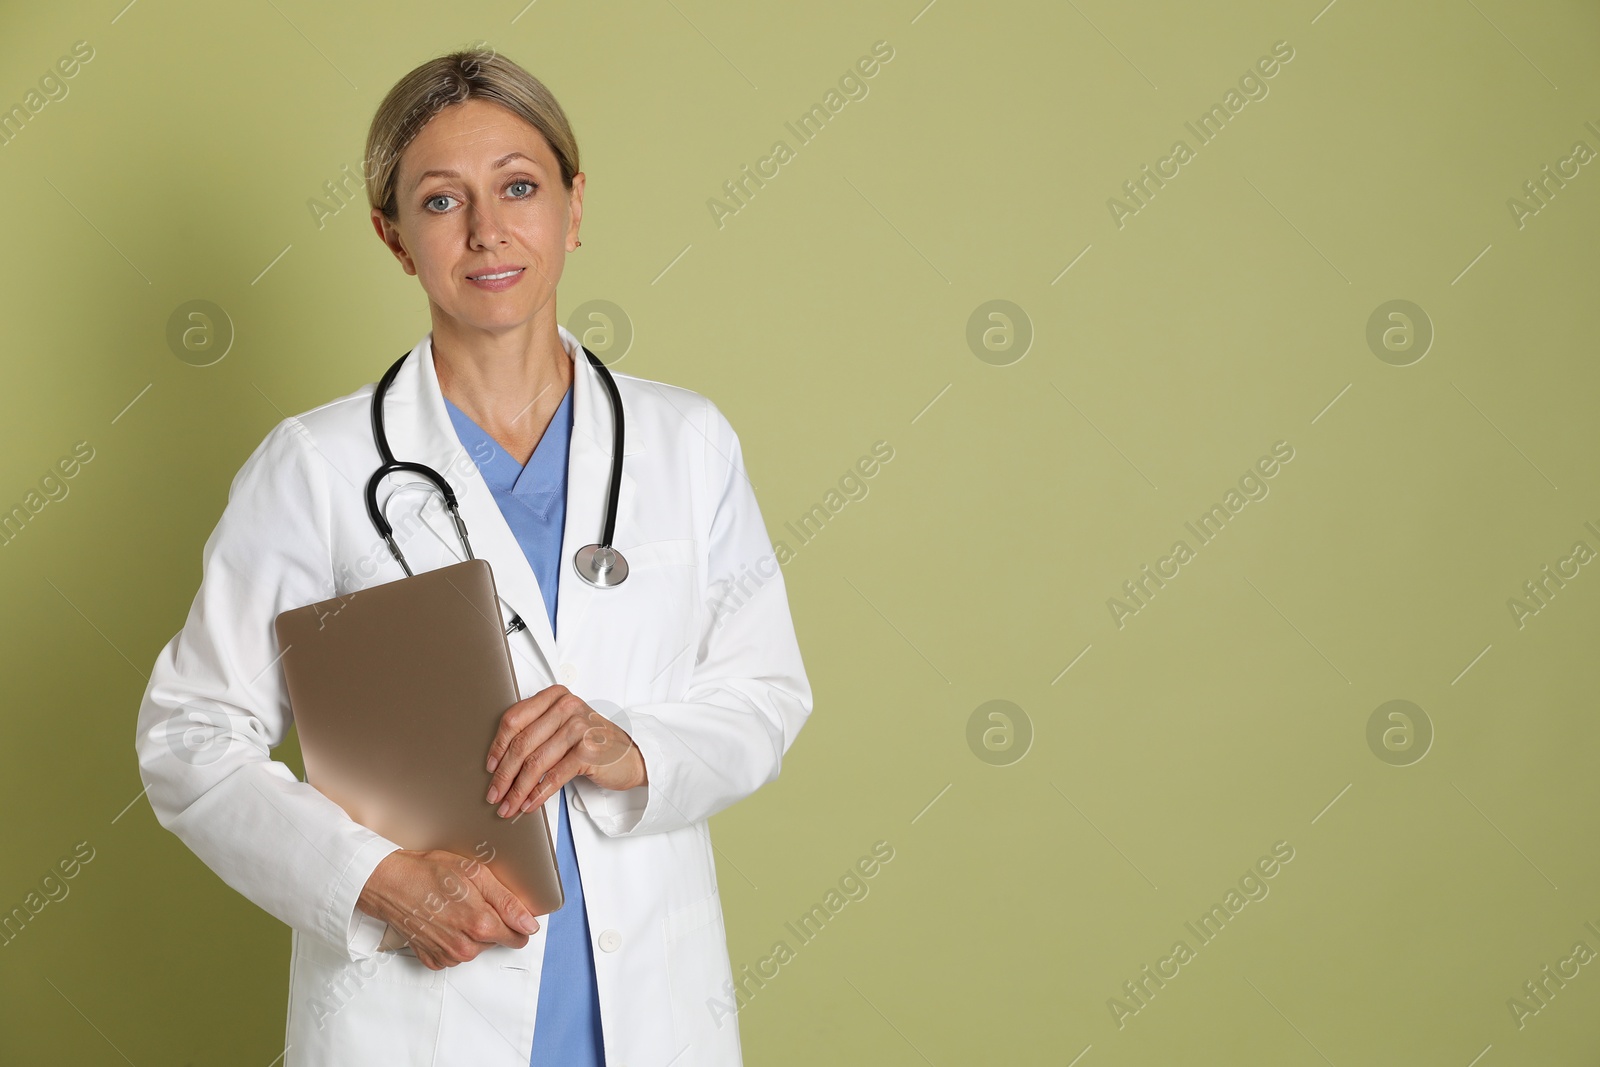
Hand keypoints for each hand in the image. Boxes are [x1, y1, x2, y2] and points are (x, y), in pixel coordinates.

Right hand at [355, 849, 537, 969]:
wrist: (390, 884)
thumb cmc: (429, 873)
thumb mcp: (476, 874)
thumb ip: (507, 902)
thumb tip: (529, 924)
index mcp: (481, 926)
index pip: (519, 936)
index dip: (516, 920)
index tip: (504, 907)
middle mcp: (465, 948)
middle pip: (498, 940)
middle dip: (491, 922)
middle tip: (472, 900)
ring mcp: (448, 956)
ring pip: (477, 948)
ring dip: (472, 931)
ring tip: (454, 907)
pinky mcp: (433, 960)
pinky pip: (456, 954)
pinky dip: (453, 939)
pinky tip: (443, 921)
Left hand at [484, 684, 647, 817]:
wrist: (630, 756)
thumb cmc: (594, 742)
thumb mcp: (564, 727)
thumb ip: (537, 731)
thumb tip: (500, 762)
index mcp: (556, 696)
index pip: (514, 719)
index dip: (497, 746)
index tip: (490, 767)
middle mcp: (567, 707)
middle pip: (522, 743)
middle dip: (504, 774)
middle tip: (494, 794)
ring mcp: (579, 728)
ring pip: (535, 763)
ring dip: (518, 790)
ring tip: (509, 805)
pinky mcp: (588, 751)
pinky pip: (554, 776)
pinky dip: (538, 794)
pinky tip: (529, 804)